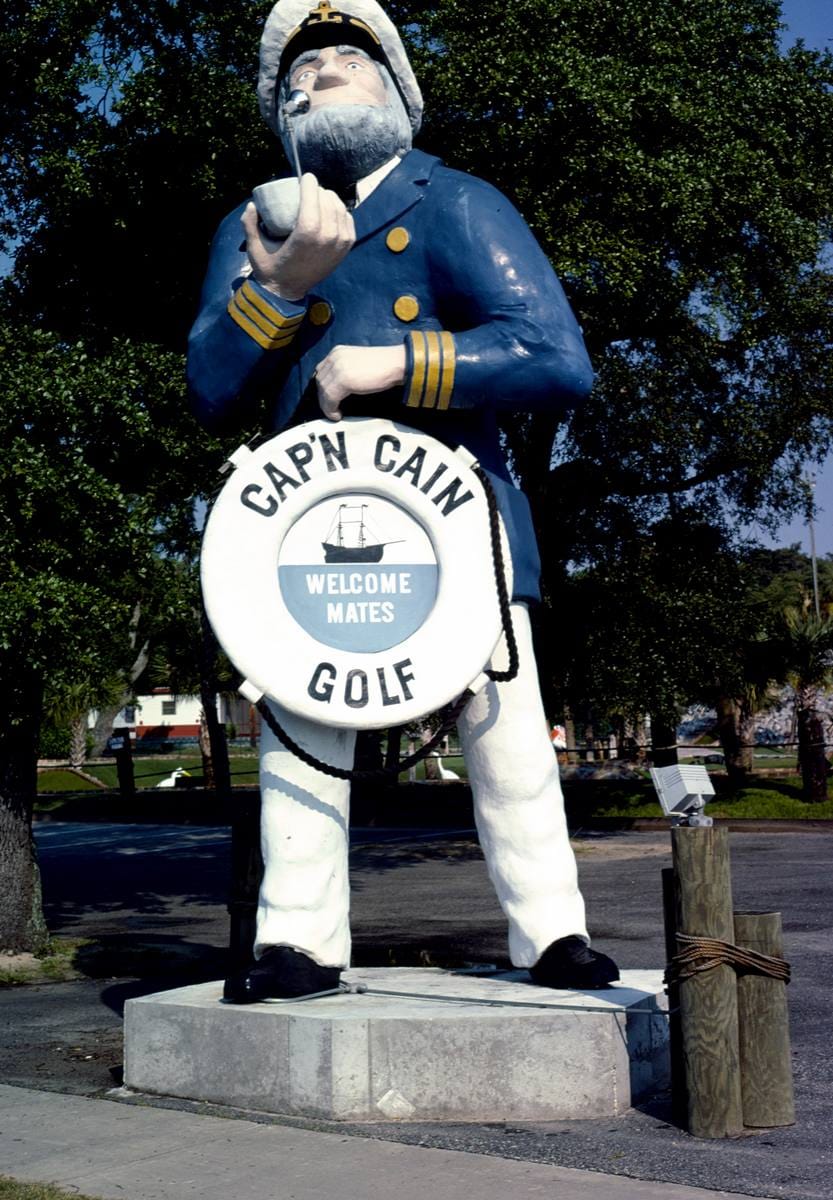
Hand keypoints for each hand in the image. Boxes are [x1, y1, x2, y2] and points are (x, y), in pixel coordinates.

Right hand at [241, 174, 353, 300]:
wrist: (287, 293)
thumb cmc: (270, 270)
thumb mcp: (255, 248)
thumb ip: (249, 224)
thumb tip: (252, 204)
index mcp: (307, 235)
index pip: (314, 200)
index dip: (311, 185)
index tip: (306, 177)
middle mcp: (327, 238)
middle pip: (328, 201)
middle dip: (319, 191)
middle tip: (310, 189)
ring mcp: (339, 244)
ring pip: (340, 209)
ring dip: (330, 199)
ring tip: (319, 197)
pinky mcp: (346, 249)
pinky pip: (348, 221)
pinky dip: (340, 212)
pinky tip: (330, 210)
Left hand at [315, 345, 406, 420]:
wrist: (396, 363)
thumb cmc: (382, 366)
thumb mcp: (357, 364)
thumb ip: (345, 369)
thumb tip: (336, 388)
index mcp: (337, 351)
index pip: (321, 370)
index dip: (323, 386)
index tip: (329, 398)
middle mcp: (334, 357)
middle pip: (320, 380)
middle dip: (323, 397)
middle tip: (332, 408)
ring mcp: (337, 368)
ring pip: (323, 391)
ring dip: (326, 405)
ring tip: (335, 413)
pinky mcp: (343, 380)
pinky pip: (330, 398)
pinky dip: (330, 409)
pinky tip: (337, 415)